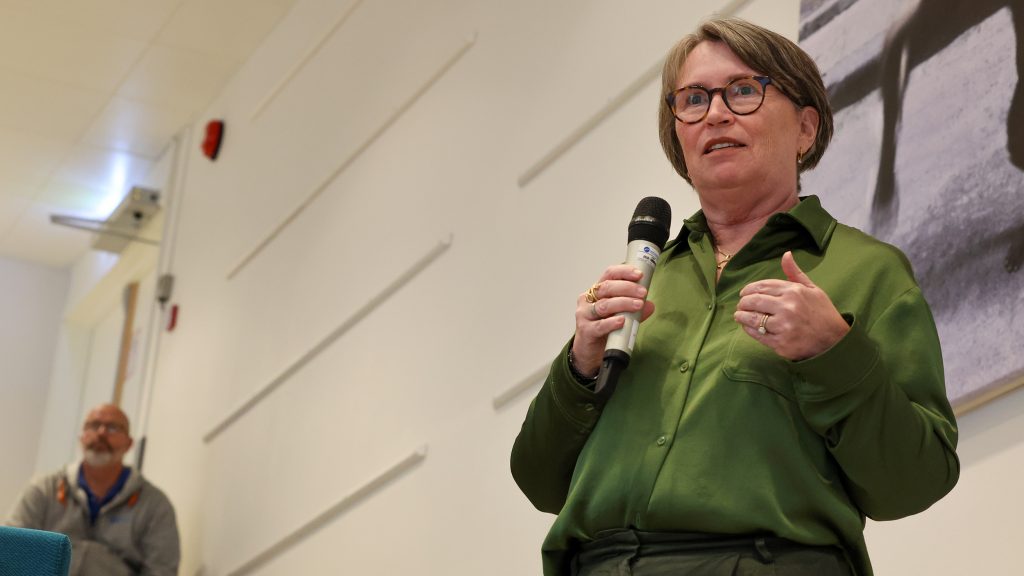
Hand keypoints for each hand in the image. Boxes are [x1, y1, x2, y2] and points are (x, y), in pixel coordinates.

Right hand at [572, 264, 655, 375]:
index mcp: (597, 292)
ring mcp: (585, 315)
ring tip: (638, 305)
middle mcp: (588, 300)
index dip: (624, 272)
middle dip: (627, 288)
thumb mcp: (621, 316)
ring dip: (623, 303)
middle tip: (643, 293)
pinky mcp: (585, 330)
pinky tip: (622, 321)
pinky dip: (612, 322)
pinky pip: (599, 325)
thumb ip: (635, 311)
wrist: (589, 353)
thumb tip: (650, 305)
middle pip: (607, 287)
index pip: (609, 274)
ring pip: (604, 305)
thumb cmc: (603, 330)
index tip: (639, 275)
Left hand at [734, 251, 848, 360]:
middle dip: (743, 303)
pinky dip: (749, 330)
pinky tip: (748, 327)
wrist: (835, 340)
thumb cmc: (822, 312)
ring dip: (741, 316)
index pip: (762, 286)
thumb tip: (786, 254)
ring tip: (739, 315)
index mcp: (794, 292)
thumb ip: (795, 273)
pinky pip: (757, 334)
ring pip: (752, 319)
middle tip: (740, 305)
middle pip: (753, 301)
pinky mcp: (780, 343)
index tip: (744, 293)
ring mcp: (783, 326)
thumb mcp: (812, 289)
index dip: (749, 289)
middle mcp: (787, 308)